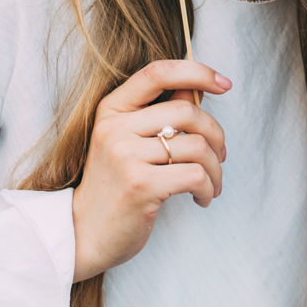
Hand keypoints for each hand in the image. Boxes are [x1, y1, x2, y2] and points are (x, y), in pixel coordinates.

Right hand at [70, 59, 230, 282]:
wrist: (83, 233)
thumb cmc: (114, 184)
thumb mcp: (127, 141)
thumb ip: (158, 112)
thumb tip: (196, 88)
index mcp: (112, 109)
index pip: (158, 73)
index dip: (197, 72)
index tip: (224, 84)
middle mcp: (115, 127)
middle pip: (187, 111)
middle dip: (216, 133)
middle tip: (220, 155)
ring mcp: (126, 156)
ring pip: (197, 146)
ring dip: (215, 168)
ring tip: (212, 184)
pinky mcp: (141, 186)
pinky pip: (195, 175)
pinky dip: (209, 187)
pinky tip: (202, 198)